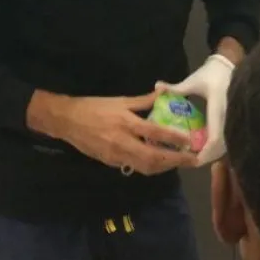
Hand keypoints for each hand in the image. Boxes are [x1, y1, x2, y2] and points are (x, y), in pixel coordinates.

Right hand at [28, 90, 196, 175]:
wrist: (67, 121)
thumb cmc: (94, 107)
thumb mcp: (120, 100)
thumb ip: (143, 100)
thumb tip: (163, 92)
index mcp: (126, 122)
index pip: (156, 133)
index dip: (175, 139)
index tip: (190, 142)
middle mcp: (123, 142)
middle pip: (154, 157)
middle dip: (175, 160)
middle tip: (192, 160)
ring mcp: (117, 155)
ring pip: (145, 167)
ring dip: (164, 167)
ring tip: (179, 162)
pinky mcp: (111, 162)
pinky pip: (134, 167)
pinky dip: (149, 166)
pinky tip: (158, 162)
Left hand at [158, 54, 233, 165]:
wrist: (230, 65)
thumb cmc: (212, 73)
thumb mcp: (193, 81)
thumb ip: (176, 88)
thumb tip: (157, 87)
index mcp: (218, 107)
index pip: (215, 136)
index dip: (206, 151)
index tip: (194, 159)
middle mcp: (228, 116)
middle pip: (222, 145)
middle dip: (208, 156)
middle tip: (192, 162)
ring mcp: (233, 118)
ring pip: (226, 143)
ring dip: (213, 152)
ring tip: (197, 156)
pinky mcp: (234, 119)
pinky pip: (227, 137)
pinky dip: (217, 145)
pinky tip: (205, 146)